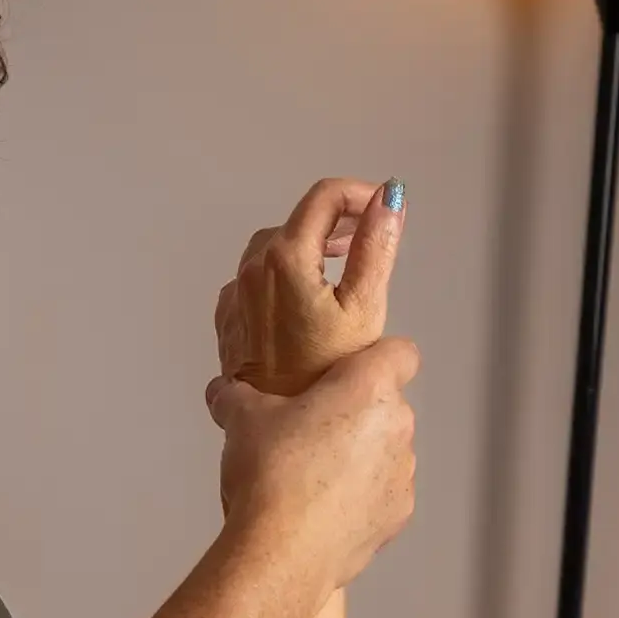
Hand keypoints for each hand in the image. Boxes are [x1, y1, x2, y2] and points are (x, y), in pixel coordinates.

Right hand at [204, 331, 418, 588]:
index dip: (377, 359)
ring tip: (313, 479)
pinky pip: (383, 496)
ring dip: (361, 459)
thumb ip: (236, 396)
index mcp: (369, 388)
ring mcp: (403, 475)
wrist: (281, 553)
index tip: (345, 376)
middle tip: (311, 431)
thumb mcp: (242, 420)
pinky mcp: (397, 517)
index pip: (401, 353)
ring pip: (387, 453)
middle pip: (388, 407)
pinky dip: (361, 500)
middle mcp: (398, 427)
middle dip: (356, 414)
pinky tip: (324, 513)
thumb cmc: (270, 473)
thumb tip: (221, 392)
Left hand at [215, 176, 404, 397]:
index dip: (359, 193)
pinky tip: (305, 298)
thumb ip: (376, 245)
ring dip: (308, 247)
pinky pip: (255, 280)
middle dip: (335, 221)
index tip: (383, 209)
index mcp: (284, 257)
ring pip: (272, 249)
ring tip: (341, 265)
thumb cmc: (327, 371)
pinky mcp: (230, 322)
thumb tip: (389, 198)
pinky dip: (283, 274)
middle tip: (368, 238)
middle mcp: (251, 270)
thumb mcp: (364, 305)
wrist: (280, 424)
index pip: (323, 196)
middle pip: (296, 221)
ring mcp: (235, 296)